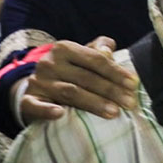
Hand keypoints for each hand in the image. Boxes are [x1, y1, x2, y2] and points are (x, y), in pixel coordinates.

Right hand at [23, 37, 138, 120]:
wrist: (36, 85)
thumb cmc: (68, 71)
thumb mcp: (81, 56)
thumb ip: (98, 50)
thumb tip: (109, 49)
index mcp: (64, 48)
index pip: (95, 59)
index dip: (116, 72)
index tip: (134, 84)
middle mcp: (49, 62)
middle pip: (86, 78)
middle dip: (111, 90)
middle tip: (130, 103)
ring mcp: (38, 82)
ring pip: (70, 93)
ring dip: (93, 103)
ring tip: (114, 113)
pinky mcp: (28, 100)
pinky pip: (37, 106)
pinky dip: (47, 110)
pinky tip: (60, 114)